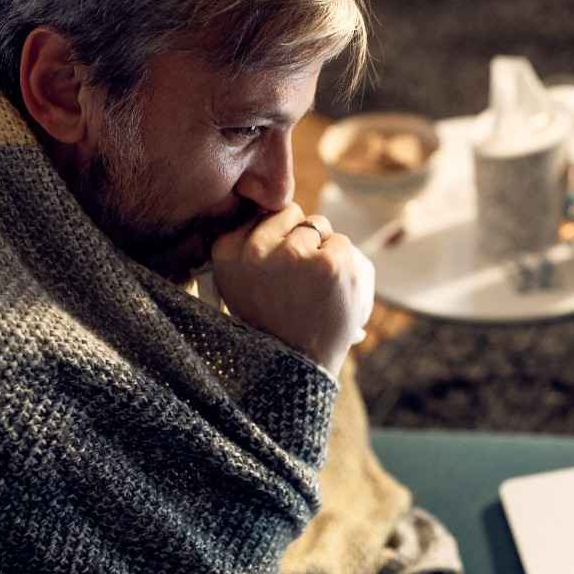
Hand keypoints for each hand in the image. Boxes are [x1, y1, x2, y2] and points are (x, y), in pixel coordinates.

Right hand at [210, 204, 374, 379]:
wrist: (297, 368)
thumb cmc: (272, 324)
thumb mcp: (239, 282)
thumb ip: (248, 242)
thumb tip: (271, 205)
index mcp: (227, 252)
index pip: (263, 213)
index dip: (276, 236)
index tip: (277, 265)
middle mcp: (256, 250)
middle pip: (292, 213)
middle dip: (301, 240)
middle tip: (298, 283)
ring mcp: (295, 255)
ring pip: (319, 225)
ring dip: (323, 251)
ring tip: (314, 291)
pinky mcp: (330, 264)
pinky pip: (342, 243)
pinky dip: (346, 265)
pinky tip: (333, 292)